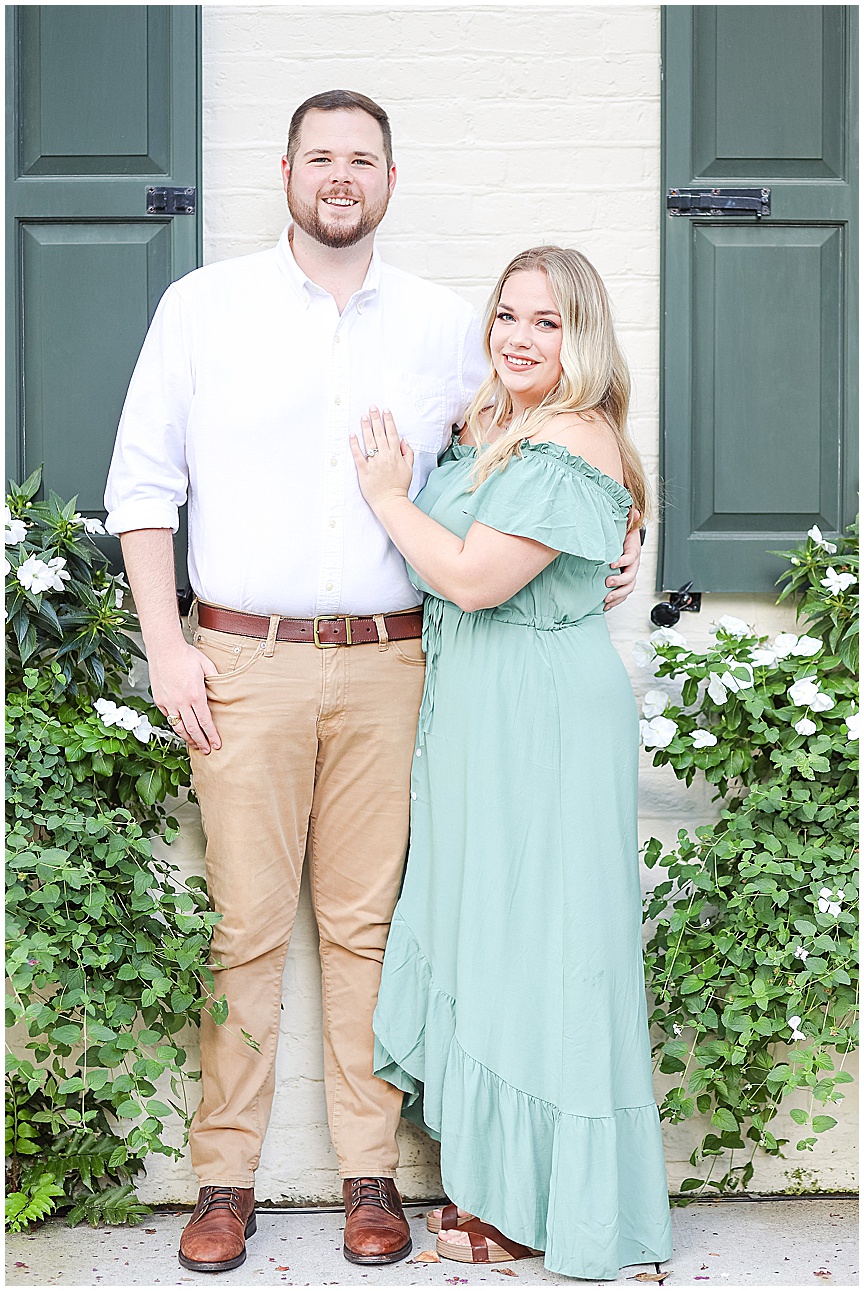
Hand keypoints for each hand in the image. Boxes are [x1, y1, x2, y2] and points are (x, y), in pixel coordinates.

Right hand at [149, 639, 220, 753]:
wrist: (164, 648)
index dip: (212, 735)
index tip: (216, 744)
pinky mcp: (159, 700)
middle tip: (207, 750)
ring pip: (178, 727)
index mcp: (196, 694)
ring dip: (187, 738)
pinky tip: (182, 729)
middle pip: (192, 728)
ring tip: (195, 744)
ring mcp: (168, 702)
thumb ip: (216, 679)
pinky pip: (168, 717)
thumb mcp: (207, 665)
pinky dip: (176, 726)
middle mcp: (181, 701)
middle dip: (201, 742)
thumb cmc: (185, 655)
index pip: (206, 721)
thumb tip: (224, 689)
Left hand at [350, 406, 413, 511]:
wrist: (391, 501)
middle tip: (372, 407)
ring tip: (363, 416)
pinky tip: (352, 435)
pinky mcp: (364, 470)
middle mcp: (385, 456)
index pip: (392, 434)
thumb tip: (404, 440)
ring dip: (366, 427)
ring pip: (370, 441)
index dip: (389, 421)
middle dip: (376, 419)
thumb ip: (408, 453)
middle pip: (380, 434)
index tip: (385, 410)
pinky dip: (355, 445)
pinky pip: (358, 455)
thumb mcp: (409, 469)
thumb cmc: (400, 486)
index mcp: (396, 455)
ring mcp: (374, 463)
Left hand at [604, 509, 642, 610]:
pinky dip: (616, 601)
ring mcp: (630, 575)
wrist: (624, 542)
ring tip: (606, 598)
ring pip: (628, 588)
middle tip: (608, 582)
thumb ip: (627, 519)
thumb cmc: (622, 535)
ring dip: (618, 595)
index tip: (612, 563)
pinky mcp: (624, 583)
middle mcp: (633, 565)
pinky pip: (623, 594)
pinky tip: (605, 605)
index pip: (631, 557)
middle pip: (631, 576)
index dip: (623, 561)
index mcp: (633, 551)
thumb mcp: (623, 525)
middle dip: (620, 581)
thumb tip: (633, 511)